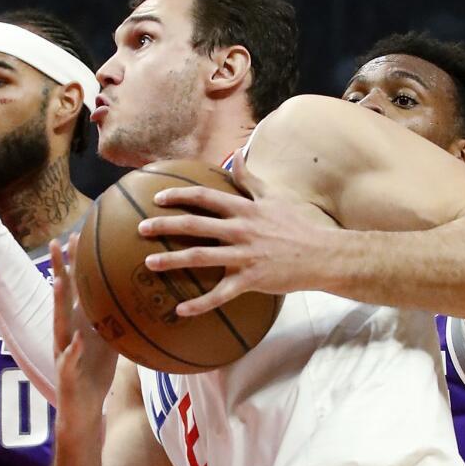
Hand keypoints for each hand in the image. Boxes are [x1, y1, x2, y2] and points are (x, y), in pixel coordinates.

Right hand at [52, 235, 117, 409]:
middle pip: (62, 297)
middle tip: (61, 243)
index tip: (78, 236)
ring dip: (58, 302)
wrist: (84, 408)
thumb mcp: (109, 341)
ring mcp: (63, 351)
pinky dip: (72, 350)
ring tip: (59, 281)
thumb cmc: (96, 373)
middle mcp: (67, 332)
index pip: (75, 288)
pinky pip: (69, 359)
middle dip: (61, 269)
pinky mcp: (66, 373)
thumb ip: (116, 318)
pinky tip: (76, 340)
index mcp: (78, 323)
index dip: (74, 263)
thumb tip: (139, 297)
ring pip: (59, 323)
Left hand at [138, 150, 320, 315]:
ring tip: (149, 263)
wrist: (323, 255)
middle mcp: (240, 230)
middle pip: (194, 225)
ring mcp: (244, 256)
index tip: (158, 197)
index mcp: (244, 209)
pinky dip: (199, 304)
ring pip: (200, 258)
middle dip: (165, 225)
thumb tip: (236, 156)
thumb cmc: (299, 225)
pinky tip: (180, 310)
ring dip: (172, 260)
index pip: (205, 197)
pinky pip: (220, 295)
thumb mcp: (274, 196)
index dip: (180, 196)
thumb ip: (250, 179)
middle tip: (141, 227)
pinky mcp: (250, 280)